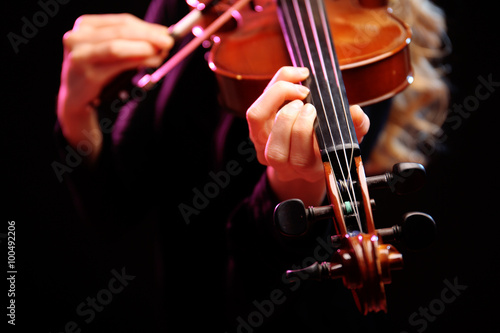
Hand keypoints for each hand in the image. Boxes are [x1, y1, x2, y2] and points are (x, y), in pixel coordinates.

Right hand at [57, 14, 173, 162]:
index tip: (166, 33)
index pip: (122, 22)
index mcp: (85, 26)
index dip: (147, 27)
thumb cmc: (98, 72)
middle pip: (121, 31)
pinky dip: (139, 62)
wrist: (77, 98)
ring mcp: (80, 55)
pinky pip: (118, 64)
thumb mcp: (111, 52)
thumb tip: (161, 36)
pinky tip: (152, 62)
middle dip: (149, 36)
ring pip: (118, 46)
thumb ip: (131, 42)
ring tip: (161, 53)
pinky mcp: (88, 74)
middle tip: (168, 42)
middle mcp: (77, 37)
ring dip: (144, 48)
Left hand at [247, 66, 369, 205]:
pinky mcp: (255, 133)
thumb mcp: (347, 138)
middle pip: (277, 149)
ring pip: (258, 120)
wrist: (306, 153)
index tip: (316, 110)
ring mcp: (264, 148)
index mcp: (308, 169)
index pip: (300, 159)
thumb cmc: (328, 143)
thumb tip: (356, 112)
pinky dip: (272, 89)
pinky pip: (255, 111)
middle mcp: (283, 164)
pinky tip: (292, 80)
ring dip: (277, 97)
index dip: (304, 131)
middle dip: (291, 117)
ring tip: (299, 90)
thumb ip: (357, 126)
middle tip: (308, 100)